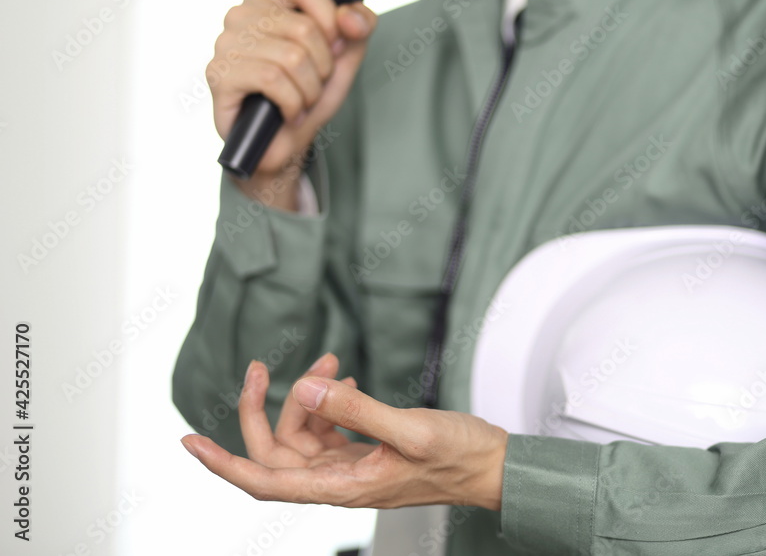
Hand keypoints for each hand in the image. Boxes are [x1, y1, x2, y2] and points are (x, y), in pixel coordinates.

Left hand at [180, 353, 508, 510]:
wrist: (491, 465)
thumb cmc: (458, 456)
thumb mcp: (408, 428)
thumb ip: (355, 409)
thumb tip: (306, 388)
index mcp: (342, 487)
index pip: (266, 480)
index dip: (224, 463)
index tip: (191, 443)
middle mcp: (339, 480)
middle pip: (277, 451)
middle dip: (263, 409)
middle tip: (261, 367)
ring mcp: (351, 467)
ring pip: (303, 435)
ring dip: (306, 396)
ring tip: (332, 361)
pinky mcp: (366, 452)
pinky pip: (329, 429)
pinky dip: (328, 401)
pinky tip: (344, 380)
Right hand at [208, 0, 377, 198]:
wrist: (284, 144)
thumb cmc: (307, 95)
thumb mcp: (343, 59)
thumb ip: (358, 28)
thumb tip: (350, 17)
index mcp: (268, 0)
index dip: (330, 22)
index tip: (331, 49)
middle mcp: (241, 15)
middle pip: (304, 28)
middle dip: (322, 68)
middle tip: (311, 85)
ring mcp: (226, 44)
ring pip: (292, 57)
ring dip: (308, 91)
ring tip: (300, 101)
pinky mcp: (220, 74)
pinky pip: (272, 80)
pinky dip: (291, 103)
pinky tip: (287, 112)